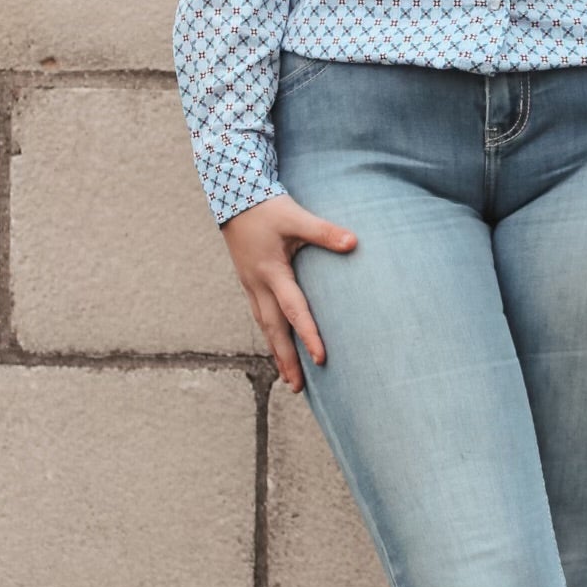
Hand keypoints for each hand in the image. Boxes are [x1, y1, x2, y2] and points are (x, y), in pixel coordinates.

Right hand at [219, 194, 357, 391]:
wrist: (232, 198)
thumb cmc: (267, 208)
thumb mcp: (296, 217)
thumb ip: (324, 231)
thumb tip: (354, 242)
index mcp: (272, 273)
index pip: (294, 310)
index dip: (308, 335)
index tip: (321, 359)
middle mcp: (258, 285)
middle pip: (273, 330)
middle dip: (286, 360)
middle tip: (298, 388)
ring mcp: (251, 285)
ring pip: (264, 326)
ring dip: (277, 351)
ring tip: (288, 377)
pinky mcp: (249, 282)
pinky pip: (260, 315)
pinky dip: (270, 334)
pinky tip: (277, 343)